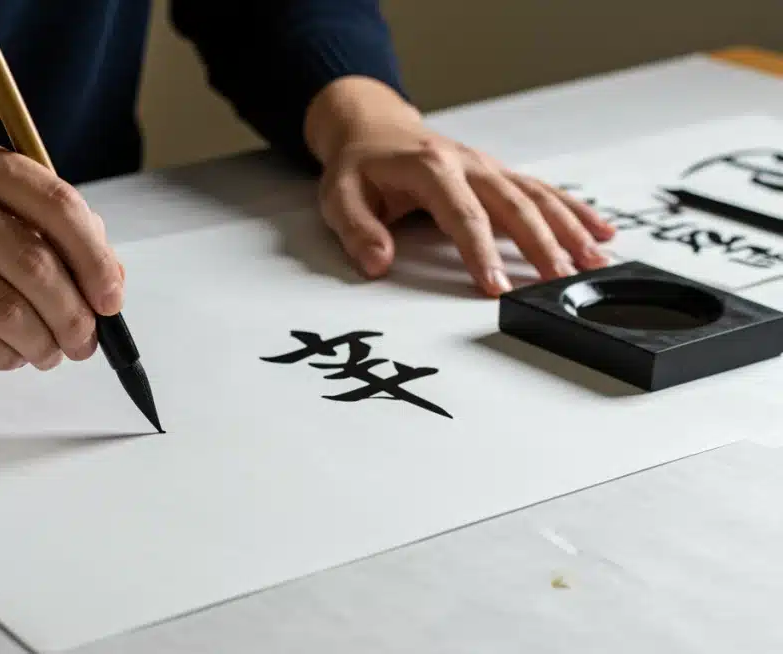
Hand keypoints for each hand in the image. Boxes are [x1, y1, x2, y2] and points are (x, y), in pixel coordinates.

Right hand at [0, 127, 122, 370]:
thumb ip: (22, 216)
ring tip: (49, 352)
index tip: (110, 296)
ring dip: (43, 343)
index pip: (58, 205)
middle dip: (76, 315)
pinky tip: (9, 355)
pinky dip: (4, 355)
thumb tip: (98, 276)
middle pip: (38, 266)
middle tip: (85, 339)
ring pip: (9, 310)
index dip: (96, 257)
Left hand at [305, 77, 616, 295]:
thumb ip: (357, 230)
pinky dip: (574, 212)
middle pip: (512, 205)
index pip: (461, 214)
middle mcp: (468, 164)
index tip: (494, 286)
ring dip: (568, 230)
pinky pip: (542, 192)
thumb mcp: (338, 195)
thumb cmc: (358, 166)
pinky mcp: (498, 176)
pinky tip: (600, 233)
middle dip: (540, 244)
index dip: (479, 251)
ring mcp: (488, 168)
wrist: (373, 128)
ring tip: (594, 263)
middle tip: (559, 281)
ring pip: (536, 198)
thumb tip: (377, 262)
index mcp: (430, 168)